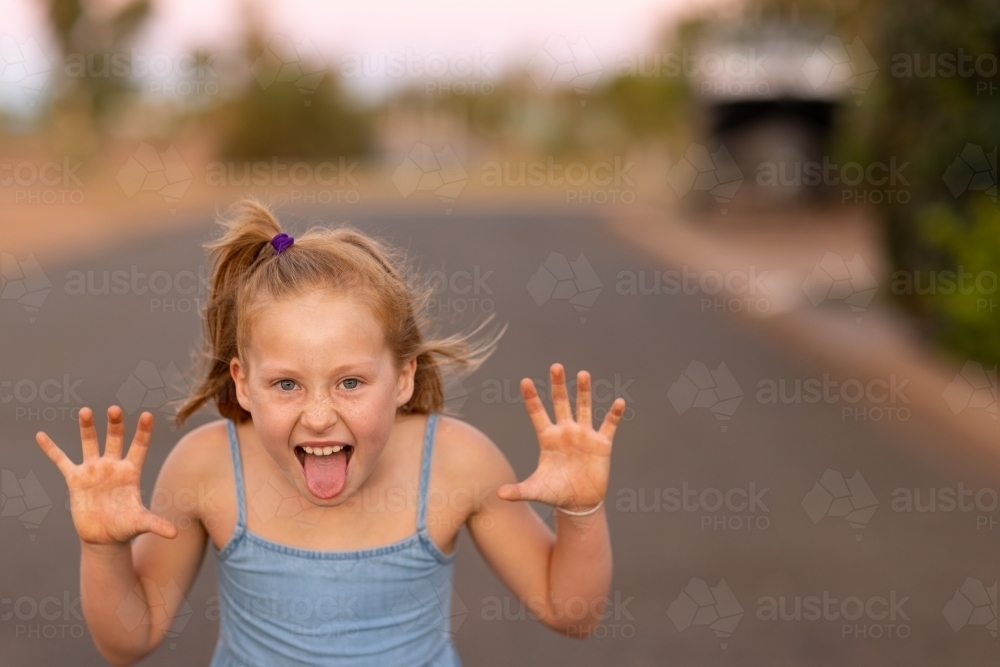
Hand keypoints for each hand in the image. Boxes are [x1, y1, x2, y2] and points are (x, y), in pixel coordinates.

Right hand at [35, 406, 177, 544]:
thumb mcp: (140, 523)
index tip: (147, 415)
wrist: (104, 536)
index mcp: (131, 472)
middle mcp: (113, 466)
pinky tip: (41, 435)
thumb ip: (156, 524)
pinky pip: (61, 460)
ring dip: (87, 427)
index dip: (143, 432)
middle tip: (115, 409)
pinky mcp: (75, 479)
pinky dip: (51, 449)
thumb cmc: (126, 526)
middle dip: (115, 424)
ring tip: (86, 411)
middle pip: (115, 439)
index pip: (140, 446)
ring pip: (90, 443)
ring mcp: (94, 470)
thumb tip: (175, 534)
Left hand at [497, 364, 624, 512]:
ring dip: (584, 392)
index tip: (525, 381)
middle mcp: (565, 432)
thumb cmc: (555, 493)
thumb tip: (498, 495)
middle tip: (556, 366)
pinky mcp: (601, 444)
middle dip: (558, 385)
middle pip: (560, 403)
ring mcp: (584, 436)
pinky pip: (608, 426)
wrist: (579, 503)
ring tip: (583, 374)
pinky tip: (619, 403)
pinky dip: (614, 415)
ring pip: (583, 408)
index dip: (532, 398)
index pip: (537, 414)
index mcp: (547, 439)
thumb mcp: (536, 490)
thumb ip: (518, 491)